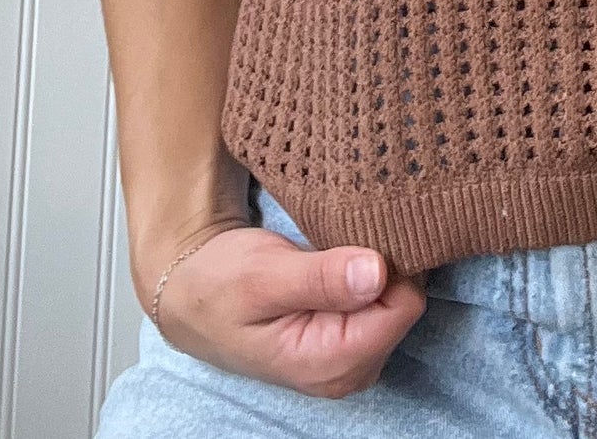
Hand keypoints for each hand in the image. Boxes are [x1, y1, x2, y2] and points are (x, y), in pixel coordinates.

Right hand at [151, 222, 427, 396]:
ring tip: (339, 239)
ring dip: (377, 264)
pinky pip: (382, 301)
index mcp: (330, 362)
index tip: (365, 225)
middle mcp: (350, 370)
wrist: (191, 295)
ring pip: (398, 300)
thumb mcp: (261, 274)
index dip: (391, 260)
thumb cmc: (219, 284)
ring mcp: (351, 358)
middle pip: (405, 304)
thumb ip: (320, 278)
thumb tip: (377, 271)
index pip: (402, 306)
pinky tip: (343, 254)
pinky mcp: (349, 340)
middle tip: (348, 227)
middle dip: (386, 262)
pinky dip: (369, 272)